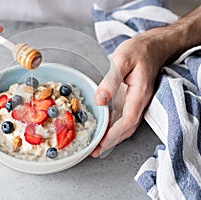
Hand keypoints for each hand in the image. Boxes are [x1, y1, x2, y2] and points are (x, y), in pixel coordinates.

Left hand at [91, 33, 166, 156]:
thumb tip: (99, 101)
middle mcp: (140, 101)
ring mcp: (137, 101)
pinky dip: (114, 127)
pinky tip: (104, 129)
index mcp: (139, 94)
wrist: (153, 46)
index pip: (127, 120)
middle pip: (127, 127)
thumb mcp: (121, 61)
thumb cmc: (139, 51)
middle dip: (111, 141)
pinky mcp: (132, 99)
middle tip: (95, 151)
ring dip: (112, 137)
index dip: (114, 134)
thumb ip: (110, 81)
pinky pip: (124, 117)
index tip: (102, 144)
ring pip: (126, 125)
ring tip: (98, 145)